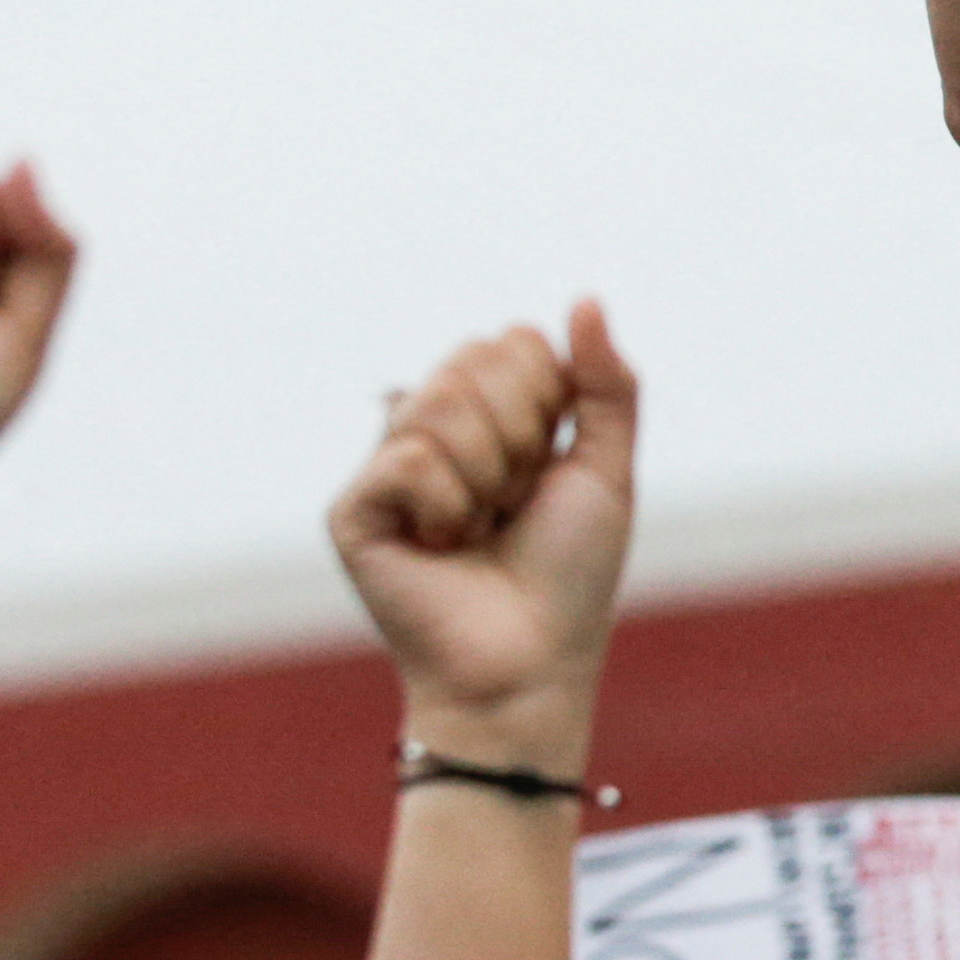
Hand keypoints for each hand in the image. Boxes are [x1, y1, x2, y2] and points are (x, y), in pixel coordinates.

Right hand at [328, 303, 637, 763]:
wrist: (531, 660)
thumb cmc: (569, 575)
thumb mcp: (607, 468)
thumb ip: (605, 384)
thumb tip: (585, 299)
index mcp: (486, 417)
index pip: (511, 342)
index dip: (549, 401)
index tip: (551, 468)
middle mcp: (427, 432)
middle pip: (473, 359)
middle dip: (521, 435)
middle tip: (515, 502)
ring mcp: (384, 468)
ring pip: (438, 404)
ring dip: (489, 475)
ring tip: (481, 528)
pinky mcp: (352, 509)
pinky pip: (407, 458)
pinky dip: (447, 507)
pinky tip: (441, 548)